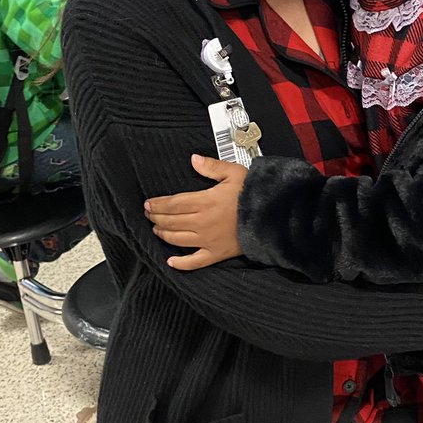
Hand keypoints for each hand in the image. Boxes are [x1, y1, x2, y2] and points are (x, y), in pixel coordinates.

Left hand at [144, 155, 246, 269]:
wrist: (274, 217)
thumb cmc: (255, 194)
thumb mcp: (234, 173)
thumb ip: (212, 167)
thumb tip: (194, 159)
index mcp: (205, 202)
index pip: (173, 204)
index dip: (158, 204)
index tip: (148, 204)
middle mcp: (203, 223)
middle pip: (172, 221)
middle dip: (157, 218)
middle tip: (149, 215)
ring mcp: (208, 240)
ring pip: (178, 239)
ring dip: (164, 234)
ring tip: (156, 229)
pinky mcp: (217, 254)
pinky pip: (195, 262)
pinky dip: (181, 264)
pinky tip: (170, 262)